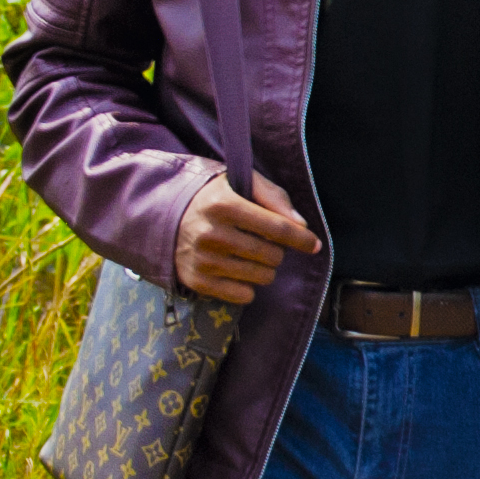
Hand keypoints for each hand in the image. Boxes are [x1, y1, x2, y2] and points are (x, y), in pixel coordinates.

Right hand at [173, 169, 318, 304]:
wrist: (165, 215)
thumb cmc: (214, 198)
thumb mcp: (242, 183)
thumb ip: (274, 196)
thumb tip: (300, 224)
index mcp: (224, 205)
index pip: (278, 228)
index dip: (302, 239)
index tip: (314, 244)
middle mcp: (211, 234)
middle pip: (273, 255)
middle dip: (277, 250)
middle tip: (262, 242)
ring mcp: (203, 260)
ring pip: (262, 277)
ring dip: (264, 268)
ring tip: (248, 255)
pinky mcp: (197, 281)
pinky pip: (244, 295)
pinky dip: (247, 286)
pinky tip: (236, 270)